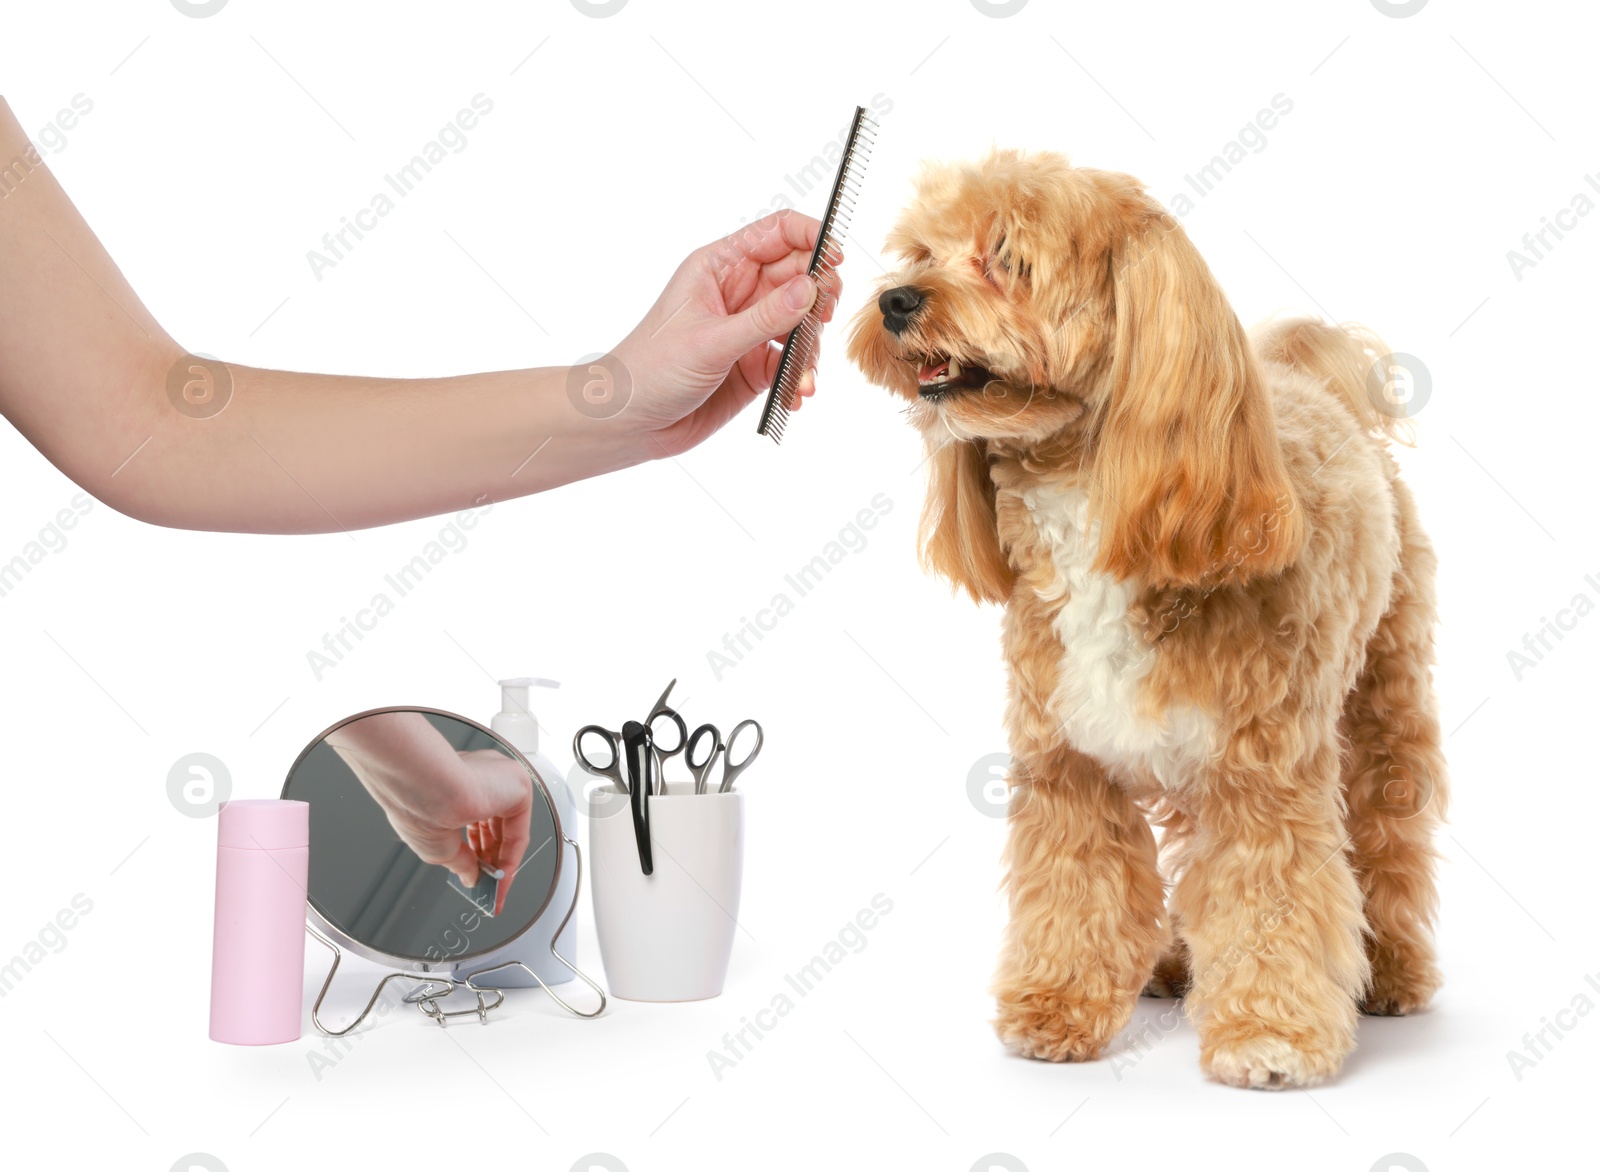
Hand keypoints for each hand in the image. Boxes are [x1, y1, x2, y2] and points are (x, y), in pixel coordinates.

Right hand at [325, 715, 534, 914]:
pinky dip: (511, 857)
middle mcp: (479, 776)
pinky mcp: (517, 784)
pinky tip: (501, 877)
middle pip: (494, 826)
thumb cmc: (416, 804)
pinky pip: (518, 829)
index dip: (475, 853)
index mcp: (454, 782)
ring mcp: (500, 778)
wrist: (425, 786)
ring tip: (492, 888)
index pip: (474, 820)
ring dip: (501, 863)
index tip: (475, 878)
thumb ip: (461, 862)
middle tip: (486, 886)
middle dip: (489, 860)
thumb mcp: (438, 845)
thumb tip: (470, 878)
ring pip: (508, 829)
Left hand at [612, 210, 840, 455]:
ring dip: (809, 348)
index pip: (777, 233)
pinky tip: (794, 395)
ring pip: (801, 323)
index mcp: (719, 267)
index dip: (811, 238)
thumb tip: (811, 287)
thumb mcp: (711, 341)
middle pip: (799, 277)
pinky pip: (791, 362)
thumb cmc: (651, 371)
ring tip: (802, 377)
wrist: (630, 424)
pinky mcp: (754, 365)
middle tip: (822, 320)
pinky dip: (798, 378)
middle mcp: (738, 293)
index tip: (834, 260)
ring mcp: (748, 329)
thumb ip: (765, 317)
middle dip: (819, 298)